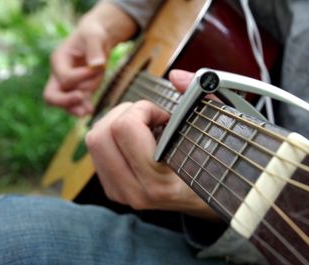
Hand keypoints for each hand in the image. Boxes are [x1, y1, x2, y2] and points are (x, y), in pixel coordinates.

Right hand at [43, 2, 137, 115]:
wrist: (98, 40)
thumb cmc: (94, 34)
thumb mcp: (95, 35)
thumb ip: (95, 49)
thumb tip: (97, 65)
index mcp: (59, 60)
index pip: (64, 77)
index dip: (80, 77)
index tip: (96, 68)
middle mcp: (58, 75)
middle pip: (51, 96)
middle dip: (65, 101)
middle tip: (81, 97)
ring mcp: (68, 85)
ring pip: (63, 104)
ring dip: (75, 109)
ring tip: (88, 110)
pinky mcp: (79, 91)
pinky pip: (76, 105)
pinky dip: (82, 108)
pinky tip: (91, 110)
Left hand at [85, 70, 218, 219]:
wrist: (206, 203)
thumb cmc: (214, 168)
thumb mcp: (215, 132)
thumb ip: (198, 99)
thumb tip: (174, 76)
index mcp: (159, 181)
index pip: (126, 129)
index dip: (145, 109)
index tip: (165, 116)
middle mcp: (134, 191)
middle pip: (100, 134)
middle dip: (125, 112)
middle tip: (150, 117)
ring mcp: (121, 194)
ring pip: (93, 141)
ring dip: (116, 122)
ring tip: (143, 127)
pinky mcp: (113, 190)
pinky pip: (96, 151)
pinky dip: (113, 135)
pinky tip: (136, 140)